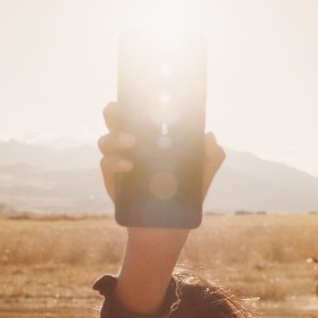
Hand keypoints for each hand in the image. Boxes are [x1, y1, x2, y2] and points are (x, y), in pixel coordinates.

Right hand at [98, 101, 224, 205]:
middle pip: (113, 120)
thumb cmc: (185, 195)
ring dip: (115, 136)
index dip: (133, 99)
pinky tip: (129, 165)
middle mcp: (131, 146)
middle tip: (122, 109)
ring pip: (105, 140)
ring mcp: (119, 163)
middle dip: (113, 110)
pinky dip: (115, 162)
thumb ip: (211, 156)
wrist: (168, 227)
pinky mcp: (113, 181)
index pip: (138, 114)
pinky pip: (106, 164)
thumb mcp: (203, 175)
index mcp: (150, 139)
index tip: (137, 90)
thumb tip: (208, 135)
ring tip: (132, 141)